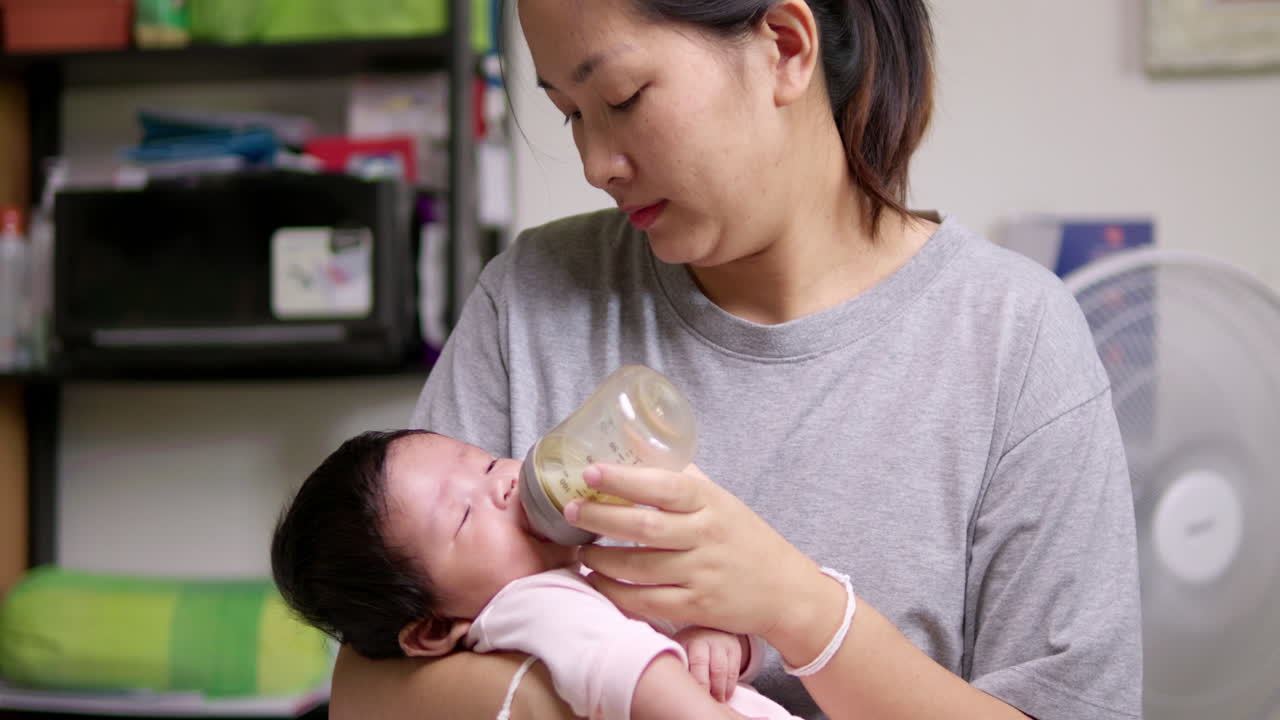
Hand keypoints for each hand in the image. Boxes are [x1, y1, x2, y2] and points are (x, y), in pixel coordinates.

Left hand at [565, 463, 821, 641]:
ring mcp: (702, 574)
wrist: (785, 590)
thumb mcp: (718, 498)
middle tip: (570, 510)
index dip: (624, 478)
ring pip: (639, 567)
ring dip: (600, 559)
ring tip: (578, 550)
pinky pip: (646, 601)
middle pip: (645, 526)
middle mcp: (707, 536)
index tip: (590, 472)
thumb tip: (631, 436)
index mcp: (711, 502)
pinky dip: (615, 592)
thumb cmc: (743, 537)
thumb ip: (677, 473)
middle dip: (600, 517)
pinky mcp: (697, 607)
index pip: (664, 485)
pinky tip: (596, 581)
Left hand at [672, 627, 745, 701]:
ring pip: (723, 670)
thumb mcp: (680, 651)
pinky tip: (724, 695)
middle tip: (708, 701)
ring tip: (717, 702)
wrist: (704, 630)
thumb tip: (680, 689)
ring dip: (720, 690)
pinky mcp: (734, 647)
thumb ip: (680, 666)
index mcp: (687, 640)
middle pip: (710, 667)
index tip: (694, 697)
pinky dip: (730, 686)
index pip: (695, 663)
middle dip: (710, 689)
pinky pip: (734, 670)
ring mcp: (721, 642)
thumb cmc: (687, 648)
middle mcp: (705, 638)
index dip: (697, 683)